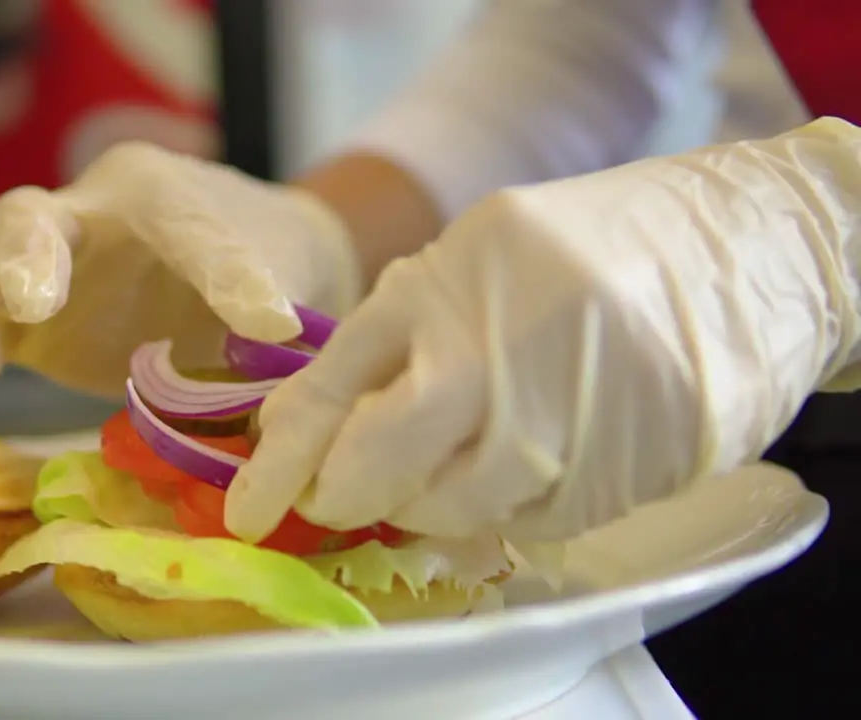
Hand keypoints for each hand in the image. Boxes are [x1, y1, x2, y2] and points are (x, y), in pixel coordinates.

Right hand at [0, 142, 361, 396]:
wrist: (246, 276)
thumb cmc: (262, 262)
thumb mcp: (283, 273)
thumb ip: (270, 295)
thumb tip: (277, 333)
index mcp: (158, 193)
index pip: (181, 226)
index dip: (224, 275)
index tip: (270, 323)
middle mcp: (87, 216)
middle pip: (31, 216)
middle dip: (27, 255)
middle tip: (35, 302)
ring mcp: (49, 270)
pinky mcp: (28, 324)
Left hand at [225, 118, 860, 542]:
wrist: (741, 254)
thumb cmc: (589, 253)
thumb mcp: (471, 264)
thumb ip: (388, 340)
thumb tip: (299, 421)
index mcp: (438, 289)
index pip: (330, 393)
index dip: (280, 463)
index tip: (252, 508)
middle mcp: (487, 362)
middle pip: (375, 470)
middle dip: (344, 496)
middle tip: (341, 496)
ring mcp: (550, 428)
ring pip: (444, 511)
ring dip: (426, 501)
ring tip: (458, 453)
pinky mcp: (605, 481)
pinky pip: (518, 522)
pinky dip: (500, 503)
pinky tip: (527, 455)